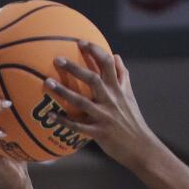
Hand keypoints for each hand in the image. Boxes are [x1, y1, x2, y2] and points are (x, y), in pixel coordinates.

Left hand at [44, 42, 160, 168]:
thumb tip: (115, 55)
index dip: (95, 51)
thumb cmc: (132, 120)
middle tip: (56, 59)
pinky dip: (64, 121)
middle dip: (74, 67)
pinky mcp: (99, 133)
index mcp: (118, 89)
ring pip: (81, 101)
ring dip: (63, 92)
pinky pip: (78, 126)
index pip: (107, 64)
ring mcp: (105, 116)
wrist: (141, 147)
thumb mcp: (129, 96)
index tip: (80, 41)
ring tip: (47, 82)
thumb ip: (122, 75)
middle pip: (92, 79)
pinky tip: (50, 115)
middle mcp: (112, 100)